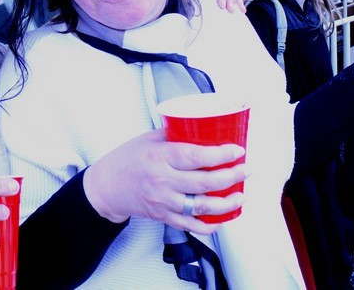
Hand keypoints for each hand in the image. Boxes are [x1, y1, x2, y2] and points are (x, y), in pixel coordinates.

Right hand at [83, 129, 245, 234]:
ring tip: (241, 196)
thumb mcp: (148, 139)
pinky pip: (191, 225)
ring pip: (202, 206)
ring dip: (227, 203)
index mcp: (159, 157)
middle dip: (232, 176)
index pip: (196, 156)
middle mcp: (162, 181)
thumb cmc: (126, 160)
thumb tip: (202, 129)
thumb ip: (174, 135)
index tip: (237, 151)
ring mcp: (163, 201)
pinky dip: (210, 225)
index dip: (221, 155)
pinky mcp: (164, 217)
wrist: (107, 187)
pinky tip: (222, 219)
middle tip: (246, 169)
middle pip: (205, 182)